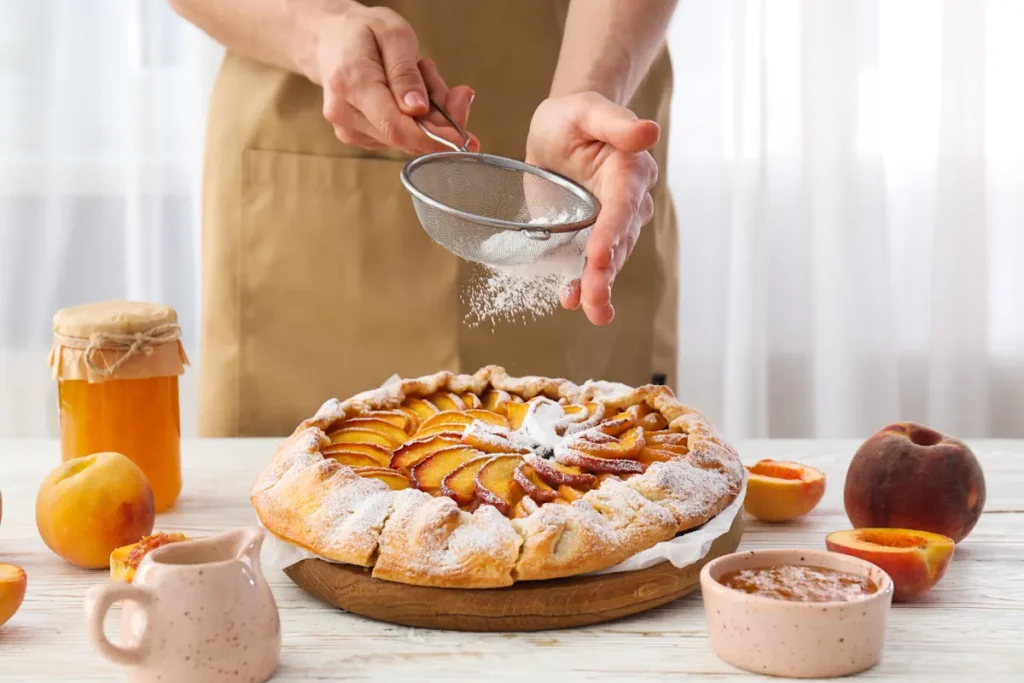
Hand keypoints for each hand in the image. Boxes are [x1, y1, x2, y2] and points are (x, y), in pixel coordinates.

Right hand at [312, 5, 479, 153]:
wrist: (330, 39)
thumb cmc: (363, 32)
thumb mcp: (394, 34)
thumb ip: (406, 73)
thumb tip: (418, 109)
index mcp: (352, 84)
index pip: (395, 126)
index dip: (433, 137)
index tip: (464, 137)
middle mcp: (345, 113)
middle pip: (406, 136)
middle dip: (440, 120)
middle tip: (456, 92)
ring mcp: (349, 129)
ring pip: (407, 138)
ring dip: (429, 115)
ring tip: (421, 78)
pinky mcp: (358, 136)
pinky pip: (400, 137)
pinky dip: (416, 120)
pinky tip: (410, 94)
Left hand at [526, 92, 659, 324]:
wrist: (559, 130)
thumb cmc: (575, 116)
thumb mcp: (588, 111)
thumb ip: (616, 123)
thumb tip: (649, 132)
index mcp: (629, 173)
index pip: (623, 207)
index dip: (612, 232)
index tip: (597, 255)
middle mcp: (626, 204)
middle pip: (619, 243)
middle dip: (605, 272)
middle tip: (594, 298)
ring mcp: (608, 225)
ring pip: (607, 260)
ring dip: (597, 287)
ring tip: (592, 310)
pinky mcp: (587, 236)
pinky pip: (586, 264)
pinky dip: (578, 285)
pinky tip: (570, 301)